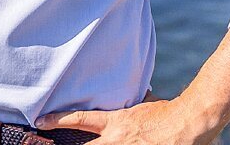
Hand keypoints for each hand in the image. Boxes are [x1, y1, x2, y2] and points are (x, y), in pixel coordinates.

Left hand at [35, 93, 215, 144]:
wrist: (188, 124)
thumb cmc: (168, 113)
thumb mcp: (145, 104)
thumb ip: (135, 101)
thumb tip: (138, 91)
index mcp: (115, 123)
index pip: (79, 119)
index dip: (57, 120)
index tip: (40, 121)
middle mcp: (116, 140)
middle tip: (45, 144)